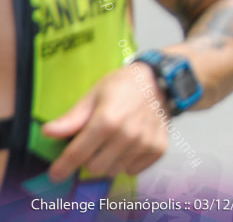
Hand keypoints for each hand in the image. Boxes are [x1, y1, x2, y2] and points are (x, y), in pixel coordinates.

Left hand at [42, 64, 169, 180]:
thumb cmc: (123, 85)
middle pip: (95, 167)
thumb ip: (72, 118)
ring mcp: (146, 143)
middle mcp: (128, 135)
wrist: (161, 81)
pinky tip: (130, 145)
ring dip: (109, 161)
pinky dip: (127, 162)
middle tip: (93, 144)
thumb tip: (48, 132)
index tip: (55, 174)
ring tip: (114, 142)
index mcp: (108, 120)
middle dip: (89, 159)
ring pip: (114, 170)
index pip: (78, 153)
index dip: (62, 166)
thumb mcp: (94, 95)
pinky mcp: (159, 149)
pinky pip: (133, 170)